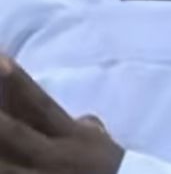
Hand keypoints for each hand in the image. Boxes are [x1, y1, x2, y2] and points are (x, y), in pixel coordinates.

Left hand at [0, 56, 123, 173]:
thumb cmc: (109, 169)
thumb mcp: (103, 143)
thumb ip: (86, 127)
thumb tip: (80, 118)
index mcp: (71, 137)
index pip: (41, 105)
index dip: (18, 82)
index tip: (0, 58)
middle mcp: (52, 156)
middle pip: (15, 133)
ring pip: (6, 163)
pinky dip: (4, 169)